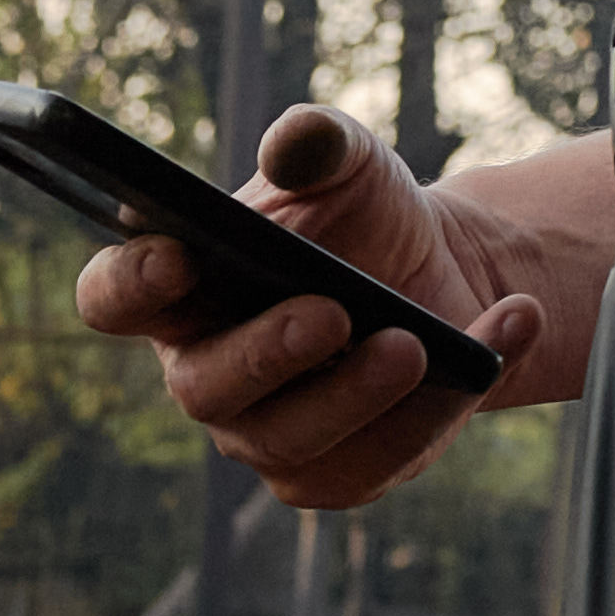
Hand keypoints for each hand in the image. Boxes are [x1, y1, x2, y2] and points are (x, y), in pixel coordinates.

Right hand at [78, 106, 560, 513]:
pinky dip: (440, 408)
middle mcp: (205, 376)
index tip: (177, 256)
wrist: (441, 276)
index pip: (114, 299)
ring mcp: (263, 436)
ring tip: (421, 343)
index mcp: (178, 294)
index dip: (131, 286)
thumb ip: (316, 142)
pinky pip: (371, 464)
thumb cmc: (364, 218)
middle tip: (334, 312)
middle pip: (205, 388)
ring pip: (292, 442)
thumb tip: (297, 145)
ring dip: (360, 394)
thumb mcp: (348, 162)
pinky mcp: (334, 473)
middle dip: (267, 353)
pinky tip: (500, 335)